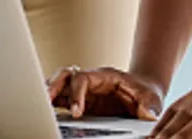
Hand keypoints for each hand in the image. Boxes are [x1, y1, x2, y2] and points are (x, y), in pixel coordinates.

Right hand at [46, 65, 162, 120]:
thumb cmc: (146, 92)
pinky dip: (52, 104)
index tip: (76, 112)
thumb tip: (147, 116)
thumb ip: (148, 107)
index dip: (76, 93)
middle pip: (65, 76)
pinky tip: (46, 112)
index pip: (83, 78)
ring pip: (59, 85)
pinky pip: (61, 100)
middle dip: (53, 86)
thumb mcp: (151, 99)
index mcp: (105, 76)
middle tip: (46, 101)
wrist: (145, 94)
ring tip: (40, 106)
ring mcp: (84, 92)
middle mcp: (91, 81)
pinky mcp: (81, 103)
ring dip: (49, 93)